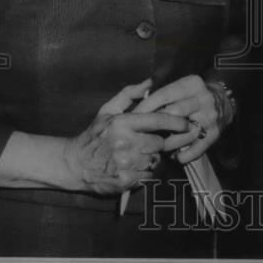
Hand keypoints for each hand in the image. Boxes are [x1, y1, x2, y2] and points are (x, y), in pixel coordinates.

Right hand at [62, 80, 189, 194]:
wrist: (75, 164)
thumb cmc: (95, 135)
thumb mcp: (107, 110)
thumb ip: (129, 94)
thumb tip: (149, 82)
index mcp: (122, 123)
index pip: (157, 120)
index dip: (176, 122)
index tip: (186, 123)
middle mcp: (125, 143)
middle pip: (159, 142)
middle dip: (156, 142)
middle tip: (145, 142)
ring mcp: (126, 163)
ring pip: (155, 160)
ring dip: (150, 158)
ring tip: (135, 155)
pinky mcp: (127, 180)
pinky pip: (148, 175)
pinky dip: (144, 172)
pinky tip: (132, 167)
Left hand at [133, 74, 231, 164]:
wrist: (223, 101)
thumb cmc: (193, 94)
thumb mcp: (181, 85)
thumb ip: (162, 91)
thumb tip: (138, 98)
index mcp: (191, 84)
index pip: (164, 95)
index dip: (146, 106)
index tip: (133, 116)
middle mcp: (202, 99)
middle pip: (174, 113)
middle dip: (155, 125)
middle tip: (140, 133)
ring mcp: (210, 117)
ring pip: (184, 133)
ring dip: (167, 143)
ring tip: (154, 147)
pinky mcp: (214, 134)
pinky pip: (197, 148)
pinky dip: (185, 155)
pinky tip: (175, 158)